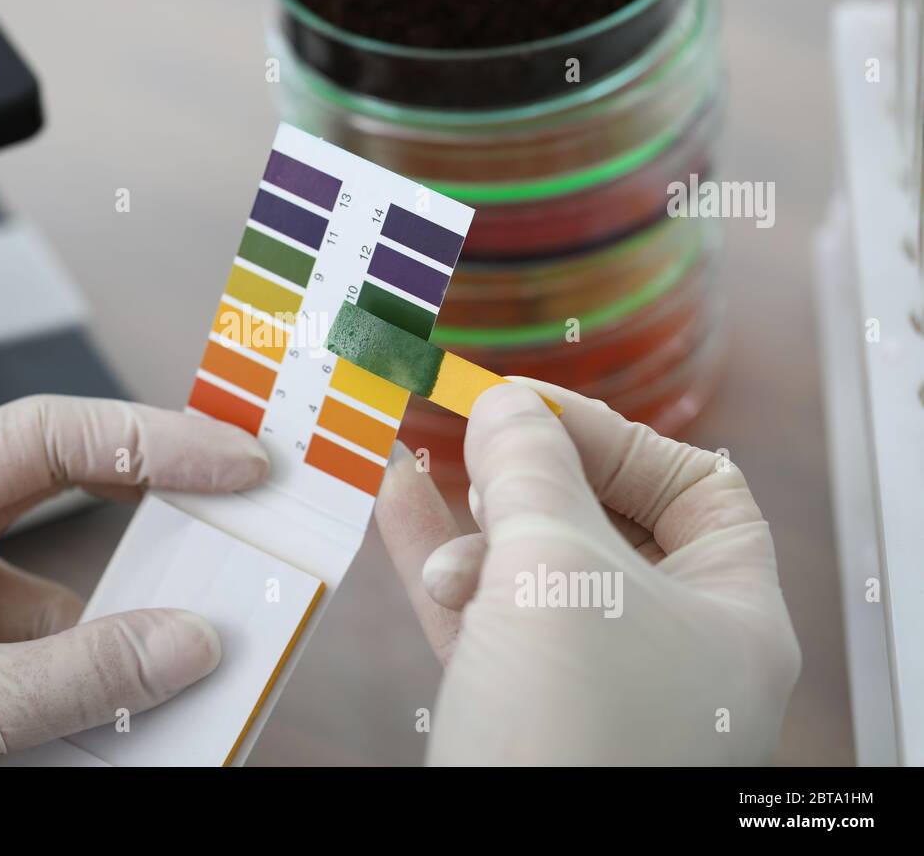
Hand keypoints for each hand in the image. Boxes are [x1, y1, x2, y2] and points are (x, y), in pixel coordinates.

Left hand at [0, 397, 268, 764]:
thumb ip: (83, 678)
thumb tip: (190, 643)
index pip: (43, 438)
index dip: (150, 438)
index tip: (230, 461)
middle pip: (57, 483)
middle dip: (148, 491)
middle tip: (236, 494)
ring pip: (54, 577)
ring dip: (118, 606)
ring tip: (192, 619)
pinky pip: (36, 642)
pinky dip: (87, 666)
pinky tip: (126, 696)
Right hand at [375, 379, 800, 764]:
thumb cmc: (572, 722)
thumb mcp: (558, 566)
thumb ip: (531, 466)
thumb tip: (503, 403)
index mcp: (730, 613)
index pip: (697, 487)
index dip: (619, 434)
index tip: (533, 409)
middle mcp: (667, 646)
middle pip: (602, 519)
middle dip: (532, 473)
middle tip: (470, 436)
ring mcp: (588, 682)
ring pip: (529, 565)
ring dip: (472, 512)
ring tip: (421, 468)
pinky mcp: (517, 707)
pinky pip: (480, 611)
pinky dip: (437, 555)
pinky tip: (394, 498)